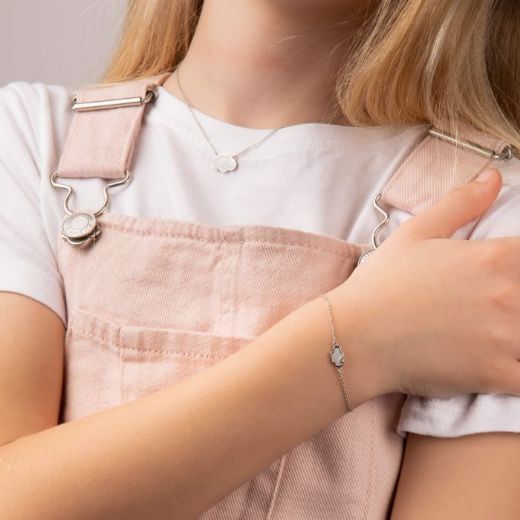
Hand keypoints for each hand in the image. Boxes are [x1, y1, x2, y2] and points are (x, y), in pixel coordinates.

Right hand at [327, 168, 519, 403]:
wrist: (355, 336)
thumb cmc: (380, 285)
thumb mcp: (414, 233)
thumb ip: (460, 204)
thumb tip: (493, 179)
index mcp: (493, 258)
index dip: (519, 265)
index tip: (505, 279)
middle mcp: (508, 295)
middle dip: (517, 302)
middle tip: (492, 308)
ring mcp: (506, 337)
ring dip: (518, 337)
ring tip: (494, 336)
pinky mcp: (497, 374)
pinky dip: (518, 372)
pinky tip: (503, 367)